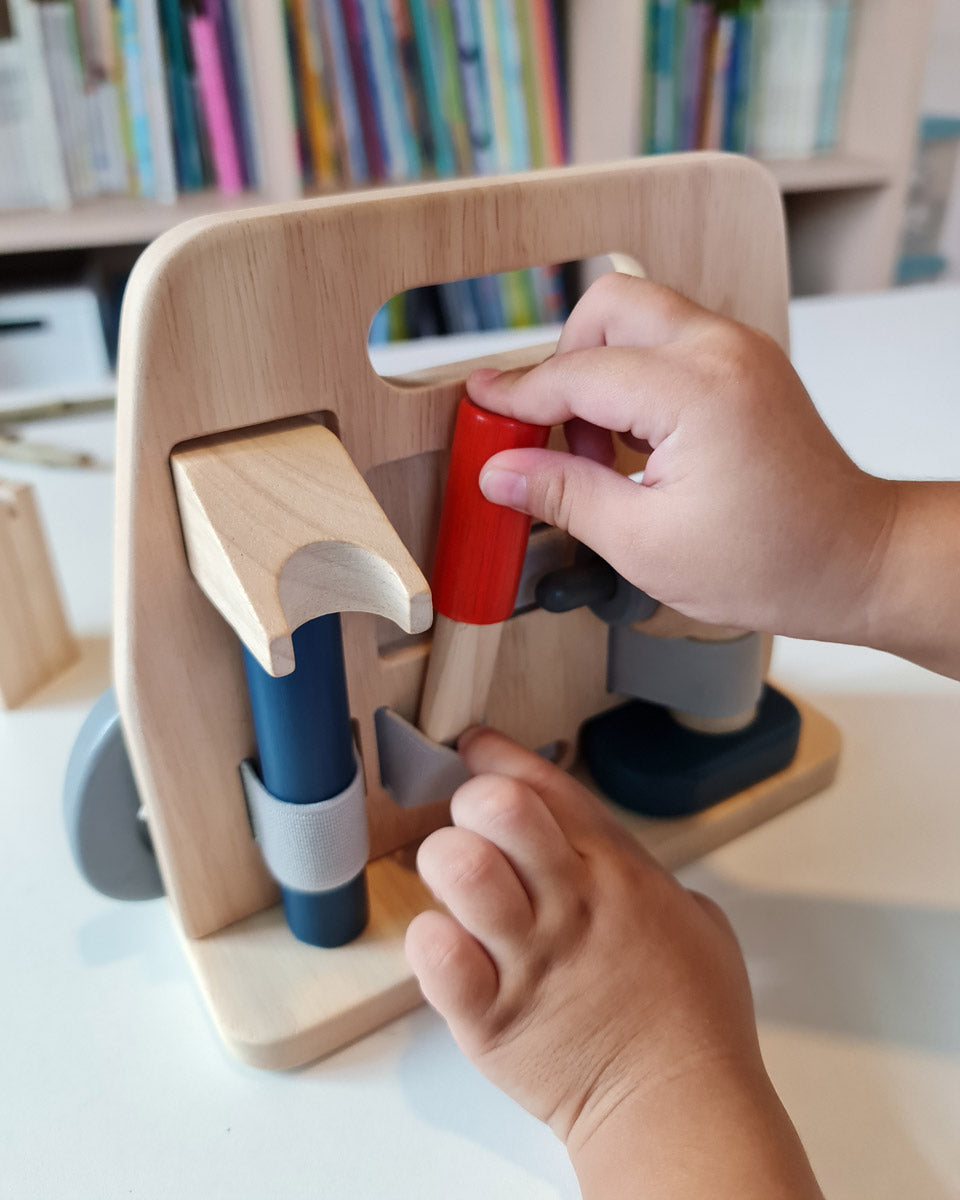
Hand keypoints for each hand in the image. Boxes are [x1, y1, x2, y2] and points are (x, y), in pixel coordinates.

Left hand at [406, 727, 822, 1198]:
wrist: (679, 1105)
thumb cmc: (694, 1018)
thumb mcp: (696, 920)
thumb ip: (644, 878)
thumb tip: (615, 864)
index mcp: (614, 870)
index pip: (543, 783)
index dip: (497, 754)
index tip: (475, 749)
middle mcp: (566, 900)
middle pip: (496, 806)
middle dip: (473, 802)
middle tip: (476, 830)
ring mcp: (526, 956)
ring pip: (457, 865)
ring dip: (446, 865)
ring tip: (459, 890)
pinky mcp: (490, 1015)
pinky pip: (432, 951)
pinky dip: (430, 941)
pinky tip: (449, 949)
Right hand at [469, 273, 896, 648]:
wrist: (853, 560)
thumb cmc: (771, 562)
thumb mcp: (645, 544)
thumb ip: (562, 495)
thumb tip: (499, 471)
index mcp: (697, 391)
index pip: (578, 372)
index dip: (518, 395)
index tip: (481, 409)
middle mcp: (722, 350)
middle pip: (609, 306)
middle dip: (565, 363)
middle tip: (552, 432)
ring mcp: (739, 350)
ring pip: (639, 319)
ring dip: (601, 373)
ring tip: (600, 454)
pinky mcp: (745, 363)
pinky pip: (669, 343)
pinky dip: (635, 380)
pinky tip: (635, 447)